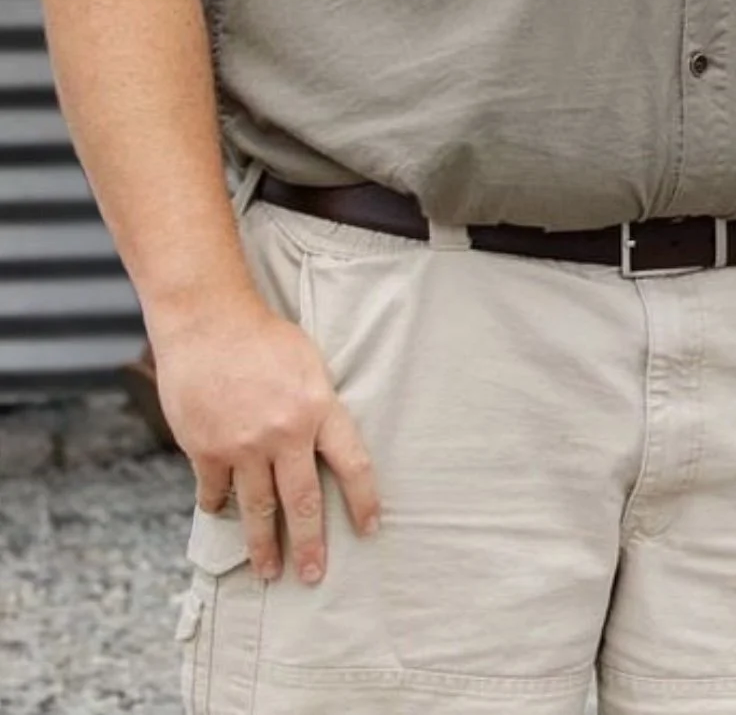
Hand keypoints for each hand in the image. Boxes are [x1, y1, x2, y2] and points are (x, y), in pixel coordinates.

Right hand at [152, 296, 379, 582]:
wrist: (207, 319)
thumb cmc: (261, 335)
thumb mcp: (307, 362)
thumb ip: (317, 404)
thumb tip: (325, 443)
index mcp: (317, 407)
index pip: (352, 464)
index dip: (364, 500)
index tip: (370, 528)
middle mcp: (284, 432)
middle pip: (302, 503)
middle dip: (310, 545)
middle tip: (313, 575)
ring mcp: (243, 445)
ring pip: (257, 510)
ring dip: (263, 545)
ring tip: (268, 571)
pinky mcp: (207, 449)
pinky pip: (216, 493)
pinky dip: (218, 506)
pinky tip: (222, 515)